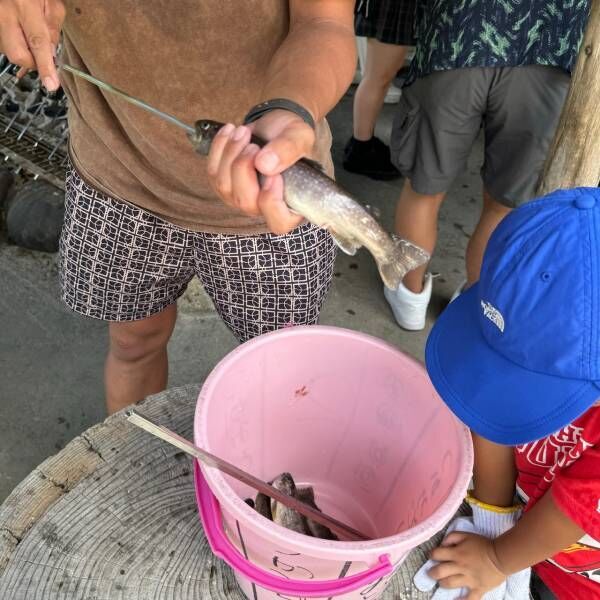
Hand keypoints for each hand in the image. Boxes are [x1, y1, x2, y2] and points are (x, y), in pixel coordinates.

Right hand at [0, 0, 64, 89]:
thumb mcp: (51, 4)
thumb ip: (54, 29)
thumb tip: (53, 54)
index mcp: (24, 6)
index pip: (37, 42)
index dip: (45, 66)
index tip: (51, 84)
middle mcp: (4, 13)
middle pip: (17, 54)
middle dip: (32, 63)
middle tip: (42, 56)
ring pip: (9, 51)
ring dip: (24, 52)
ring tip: (29, 35)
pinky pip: (4, 44)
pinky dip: (16, 45)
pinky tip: (21, 35)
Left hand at [206, 109, 315, 234]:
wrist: (276, 127)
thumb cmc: (293, 137)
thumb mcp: (300, 137)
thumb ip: (288, 150)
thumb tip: (264, 165)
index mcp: (292, 206)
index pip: (279, 222)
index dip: (272, 201)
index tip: (274, 175)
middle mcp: (264, 208)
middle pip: (245, 202)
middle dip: (243, 168)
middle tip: (254, 146)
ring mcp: (242, 199)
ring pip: (224, 186)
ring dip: (230, 154)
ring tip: (242, 132)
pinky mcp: (225, 185)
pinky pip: (213, 172)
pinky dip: (219, 148)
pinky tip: (230, 131)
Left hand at [428, 532, 506, 599]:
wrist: (501, 556)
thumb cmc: (483, 544)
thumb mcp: (466, 535)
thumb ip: (452, 537)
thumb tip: (442, 544)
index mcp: (456, 553)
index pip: (437, 554)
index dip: (432, 554)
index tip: (432, 556)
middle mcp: (460, 566)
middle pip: (440, 571)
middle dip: (432, 573)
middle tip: (431, 573)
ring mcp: (469, 579)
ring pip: (450, 584)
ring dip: (442, 583)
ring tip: (441, 582)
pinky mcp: (478, 588)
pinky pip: (469, 599)